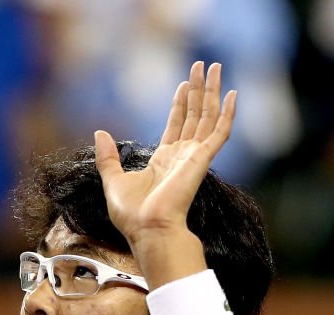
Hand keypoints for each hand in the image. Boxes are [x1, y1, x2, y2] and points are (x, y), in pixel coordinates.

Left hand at [94, 62, 234, 283]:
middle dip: (199, 90)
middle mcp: (182, 156)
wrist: (147, 229)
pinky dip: (228, 114)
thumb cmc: (132, 214)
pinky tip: (234, 95)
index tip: (184, 83)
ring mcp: (194, 157)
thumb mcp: (112, 180)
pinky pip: (220, 132)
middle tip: (203, 65)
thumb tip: (100, 132)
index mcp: (164, 161)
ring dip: (212, 92)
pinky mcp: (202, 160)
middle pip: (194, 115)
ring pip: (208, 117)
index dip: (180, 103)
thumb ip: (107, 156)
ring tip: (216, 67)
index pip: (177, 125)